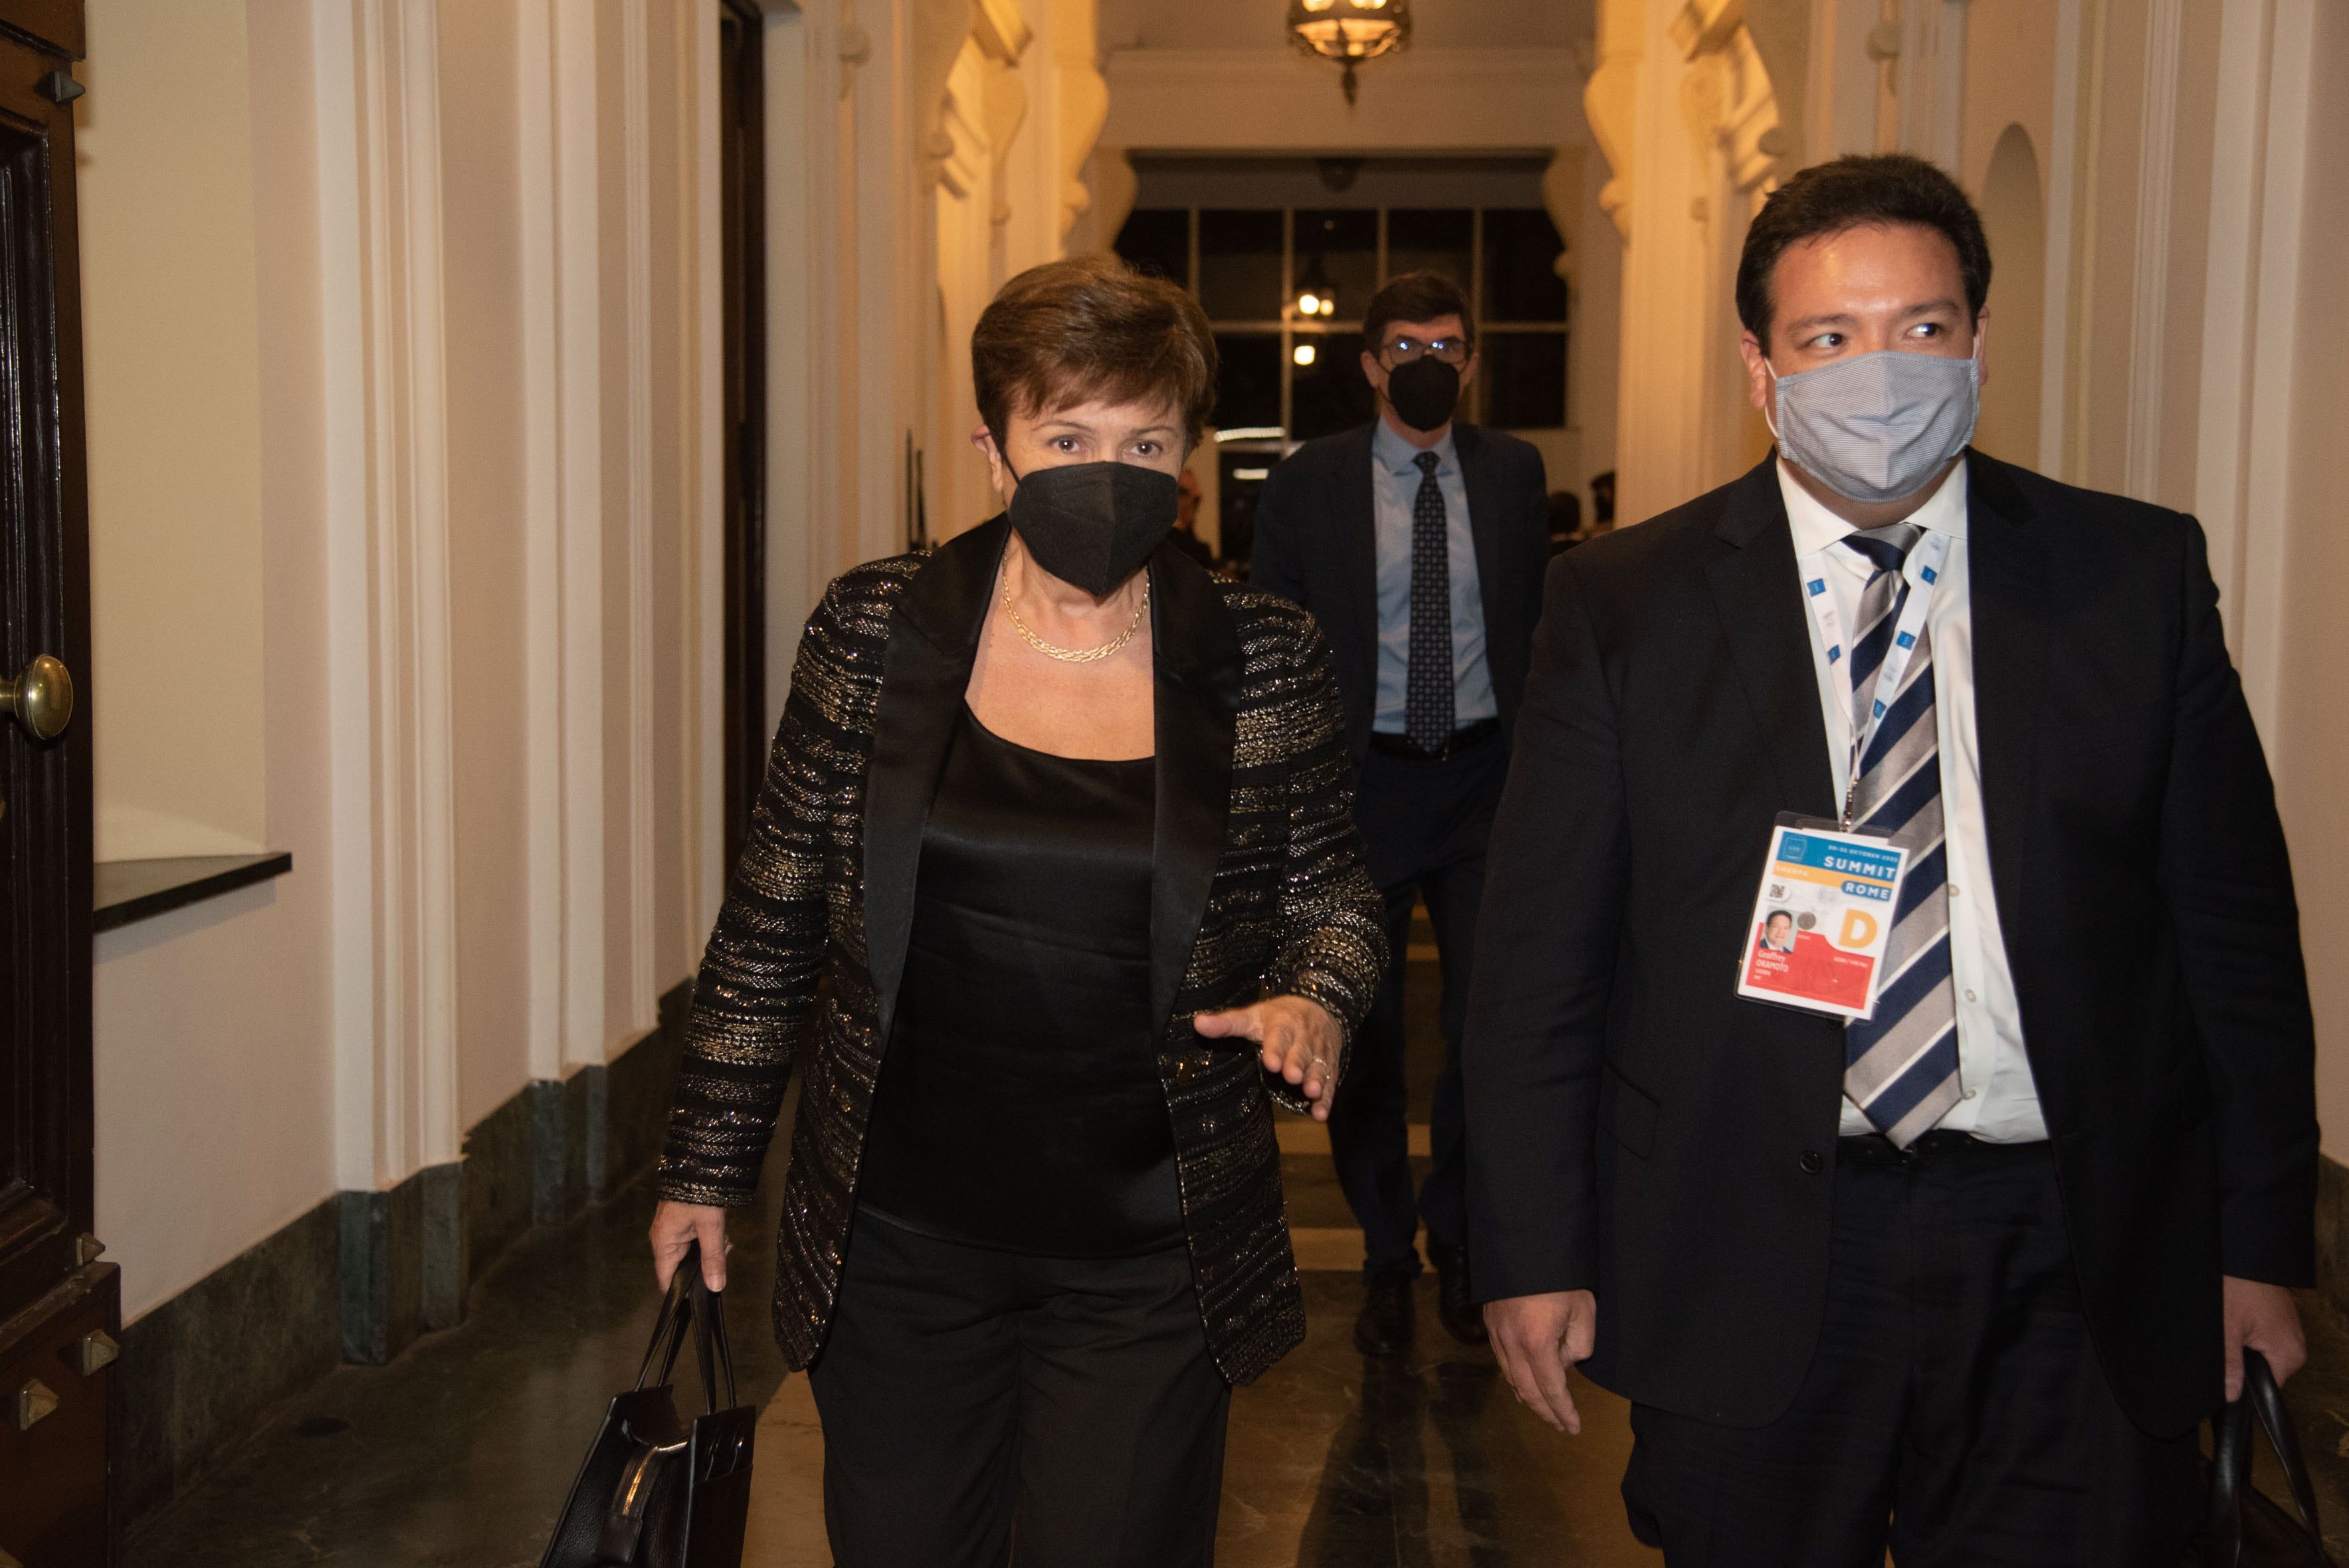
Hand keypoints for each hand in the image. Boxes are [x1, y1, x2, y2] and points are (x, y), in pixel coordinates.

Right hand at [649, 1201, 730, 1291]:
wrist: (700, 1163)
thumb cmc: (701, 1195)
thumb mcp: (711, 1228)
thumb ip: (713, 1258)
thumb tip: (715, 1288)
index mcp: (663, 1243)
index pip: (666, 1281)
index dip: (683, 1292)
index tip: (704, 1294)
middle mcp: (663, 1240)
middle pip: (682, 1267)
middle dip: (705, 1265)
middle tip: (723, 1254)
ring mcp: (672, 1231)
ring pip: (692, 1254)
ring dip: (710, 1250)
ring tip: (725, 1240)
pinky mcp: (682, 1223)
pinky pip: (695, 1241)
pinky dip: (709, 1239)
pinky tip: (722, 1232)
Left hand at [1193, 995, 1341, 1120]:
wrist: (1321, 1007)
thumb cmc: (1279, 1017)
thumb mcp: (1254, 1016)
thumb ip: (1227, 1023)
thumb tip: (1197, 1023)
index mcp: (1283, 1024)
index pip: (1279, 1036)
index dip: (1276, 1049)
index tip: (1271, 1062)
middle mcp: (1303, 1038)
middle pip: (1301, 1052)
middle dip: (1297, 1064)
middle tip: (1291, 1076)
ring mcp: (1318, 1053)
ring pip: (1318, 1067)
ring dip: (1316, 1079)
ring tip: (1311, 1092)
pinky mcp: (1329, 1067)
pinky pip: (1330, 1083)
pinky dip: (1326, 1099)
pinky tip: (1320, 1113)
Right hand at [1486, 1290, 1597, 1433]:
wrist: (1523, 1243)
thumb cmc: (1560, 1276)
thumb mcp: (1584, 1309)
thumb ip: (1580, 1344)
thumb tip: (1565, 1362)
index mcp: (1536, 1343)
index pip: (1551, 1389)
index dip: (1563, 1411)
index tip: (1574, 1428)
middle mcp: (1511, 1345)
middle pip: (1527, 1391)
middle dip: (1546, 1412)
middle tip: (1562, 1427)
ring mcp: (1497, 1334)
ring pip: (1511, 1378)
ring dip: (1529, 1399)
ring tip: (1545, 1411)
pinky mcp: (1490, 1323)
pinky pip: (1502, 1362)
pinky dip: (1514, 1380)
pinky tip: (1522, 1384)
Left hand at [2223, 1275, 2304, 1399]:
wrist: (2245, 1255)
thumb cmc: (2239, 1286)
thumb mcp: (2228, 1329)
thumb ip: (2230, 1364)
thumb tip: (2232, 1394)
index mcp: (2289, 1353)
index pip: (2269, 1389)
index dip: (2245, 1387)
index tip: (2228, 1378)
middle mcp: (2296, 1345)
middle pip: (2266, 1372)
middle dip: (2243, 1365)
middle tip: (2228, 1343)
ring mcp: (2290, 1332)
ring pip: (2264, 1355)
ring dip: (2245, 1349)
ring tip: (2233, 1330)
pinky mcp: (2281, 1321)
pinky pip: (2265, 1340)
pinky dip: (2249, 1336)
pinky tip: (2238, 1323)